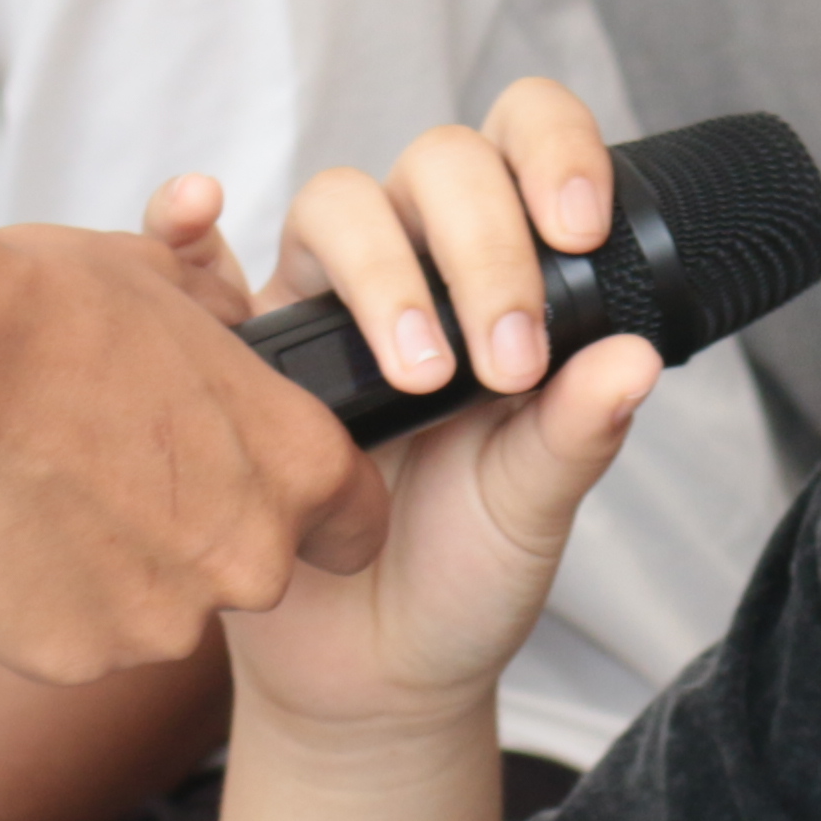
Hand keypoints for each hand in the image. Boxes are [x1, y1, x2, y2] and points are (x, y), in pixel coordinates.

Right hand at [0, 188, 374, 682]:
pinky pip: (74, 642)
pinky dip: (43, 606)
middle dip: (190, 542)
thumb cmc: (50, 309)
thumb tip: (233, 315)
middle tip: (113, 480)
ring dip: (113, 576)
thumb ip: (224, 320)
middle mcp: (252, 559)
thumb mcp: (168, 284)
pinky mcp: (81, 657)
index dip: (313, 519)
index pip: (355, 529)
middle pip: (242, 574)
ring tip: (49, 499)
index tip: (265, 504)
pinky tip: (9, 537)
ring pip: (152, 614)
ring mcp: (166, 621)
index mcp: (298, 467)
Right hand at [222, 87, 663, 738]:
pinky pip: (196, 263)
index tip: (579, 230)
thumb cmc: (465, 572)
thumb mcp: (534, 508)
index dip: (554, 153)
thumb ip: (578, 432)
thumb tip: (636, 357)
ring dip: (383, 274)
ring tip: (419, 379)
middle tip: (507, 359)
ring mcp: (328, 302)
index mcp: (510, 280)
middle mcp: (421, 267)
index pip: (527, 149)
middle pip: (436, 166)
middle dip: (482, 245)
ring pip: (336, 205)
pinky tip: (196, 221)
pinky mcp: (245, 350)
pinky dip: (184, 226)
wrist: (372, 671)